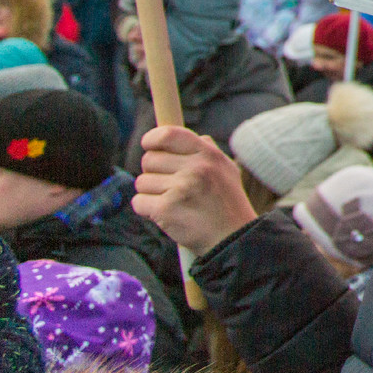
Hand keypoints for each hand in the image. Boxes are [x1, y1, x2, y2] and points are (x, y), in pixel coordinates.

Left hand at [132, 125, 258, 254]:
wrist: (233, 239)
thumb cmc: (227, 204)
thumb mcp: (225, 169)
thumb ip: (204, 150)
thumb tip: (175, 138)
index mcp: (208, 154)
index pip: (167, 134)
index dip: (152, 139)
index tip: (150, 147)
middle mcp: (195, 168)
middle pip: (149, 160)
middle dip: (153, 173)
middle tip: (170, 186)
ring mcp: (180, 189)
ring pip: (141, 182)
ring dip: (151, 193)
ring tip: (173, 202)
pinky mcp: (166, 210)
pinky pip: (139, 202)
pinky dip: (147, 210)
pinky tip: (166, 214)